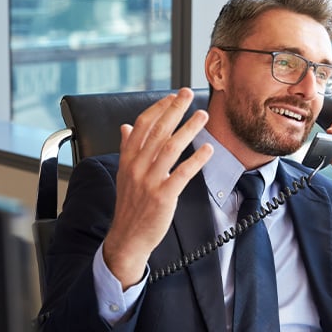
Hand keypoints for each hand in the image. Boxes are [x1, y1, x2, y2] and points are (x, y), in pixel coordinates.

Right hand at [102, 88, 213, 287]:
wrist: (127, 237)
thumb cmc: (130, 206)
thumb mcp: (124, 174)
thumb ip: (126, 149)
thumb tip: (126, 127)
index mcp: (128, 159)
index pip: (142, 126)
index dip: (159, 108)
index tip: (173, 97)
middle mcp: (137, 167)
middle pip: (158, 131)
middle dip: (175, 109)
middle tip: (188, 93)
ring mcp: (149, 181)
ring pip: (171, 147)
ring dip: (189, 128)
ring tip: (203, 115)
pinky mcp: (163, 196)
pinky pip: (182, 173)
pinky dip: (196, 159)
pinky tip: (207, 148)